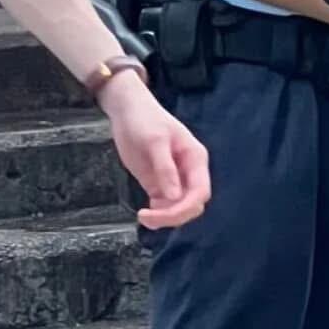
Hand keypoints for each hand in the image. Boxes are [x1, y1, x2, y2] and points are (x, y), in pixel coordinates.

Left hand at [100, 71, 211, 229]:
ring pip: (179, 208)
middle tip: (147, 217)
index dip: (186, 207)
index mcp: (195, 159)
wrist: (127, 110)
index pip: (200, 191)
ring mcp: (174, 179)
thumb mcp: (154, 141)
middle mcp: (189, 172)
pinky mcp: (159, 183)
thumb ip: (165, 169)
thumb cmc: (144, 119)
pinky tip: (144, 212)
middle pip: (192, 204)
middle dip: (173, 215)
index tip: (163, 213)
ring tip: (143, 216)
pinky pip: (165, 205)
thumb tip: (175, 197)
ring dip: (164, 218)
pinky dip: (158, 213)